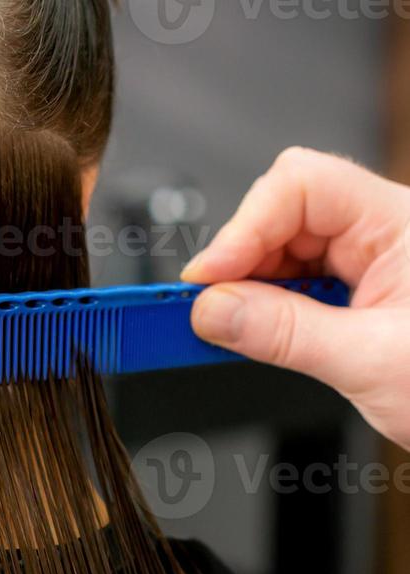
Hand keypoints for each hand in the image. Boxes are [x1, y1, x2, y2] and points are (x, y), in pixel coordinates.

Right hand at [181, 147, 409, 451]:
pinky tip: (257, 330)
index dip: (244, 228)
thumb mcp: (370, 363)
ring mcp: (372, 262)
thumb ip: (285, 335)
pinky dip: (269, 308)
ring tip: (230, 326)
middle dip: (241, 260)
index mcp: (400, 224)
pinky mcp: (359, 293)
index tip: (206, 280)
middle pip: (286, 214)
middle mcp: (384, 232)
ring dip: (251, 287)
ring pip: (286, 250)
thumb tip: (214, 311)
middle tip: (206, 309)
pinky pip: (298, 284)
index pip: (303, 187)